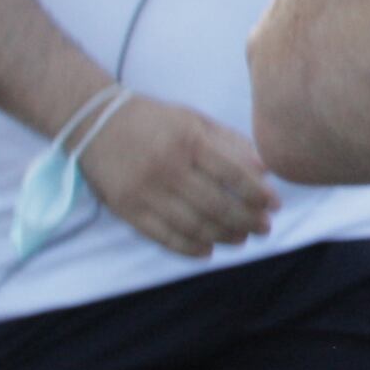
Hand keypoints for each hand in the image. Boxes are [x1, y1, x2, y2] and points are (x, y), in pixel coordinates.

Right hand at [82, 96, 275, 257]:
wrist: (94, 122)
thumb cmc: (153, 119)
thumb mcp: (193, 119)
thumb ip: (230, 142)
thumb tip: (263, 169)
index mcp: (188, 142)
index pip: (233, 175)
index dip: (258, 194)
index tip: (274, 204)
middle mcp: (169, 169)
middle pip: (217, 206)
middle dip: (247, 221)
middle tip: (265, 227)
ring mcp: (146, 193)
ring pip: (194, 226)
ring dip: (223, 236)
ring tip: (241, 239)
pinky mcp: (128, 210)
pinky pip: (164, 237)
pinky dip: (189, 248)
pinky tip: (208, 250)